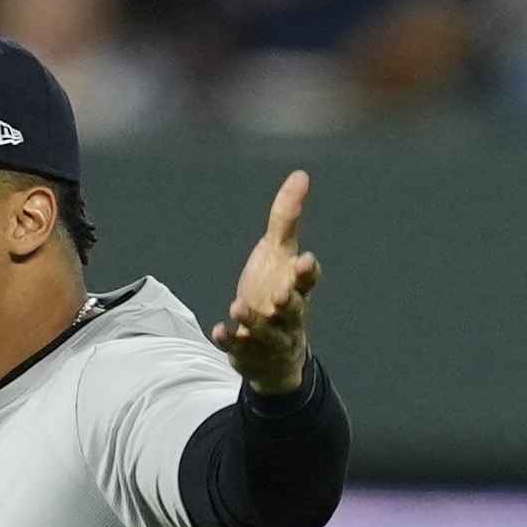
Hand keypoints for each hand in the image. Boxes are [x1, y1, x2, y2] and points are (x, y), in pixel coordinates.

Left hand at [212, 169, 320, 393]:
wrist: (271, 351)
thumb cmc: (274, 291)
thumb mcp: (279, 252)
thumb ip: (287, 217)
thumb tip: (301, 175)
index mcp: (296, 288)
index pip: (308, 280)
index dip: (307, 272)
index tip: (305, 262)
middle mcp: (287, 314)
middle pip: (294, 309)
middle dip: (288, 302)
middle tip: (281, 293)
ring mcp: (269, 336)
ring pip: (267, 331)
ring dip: (254, 320)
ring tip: (238, 306)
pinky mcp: (248, 352)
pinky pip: (239, 349)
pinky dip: (230, 341)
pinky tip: (219, 331)